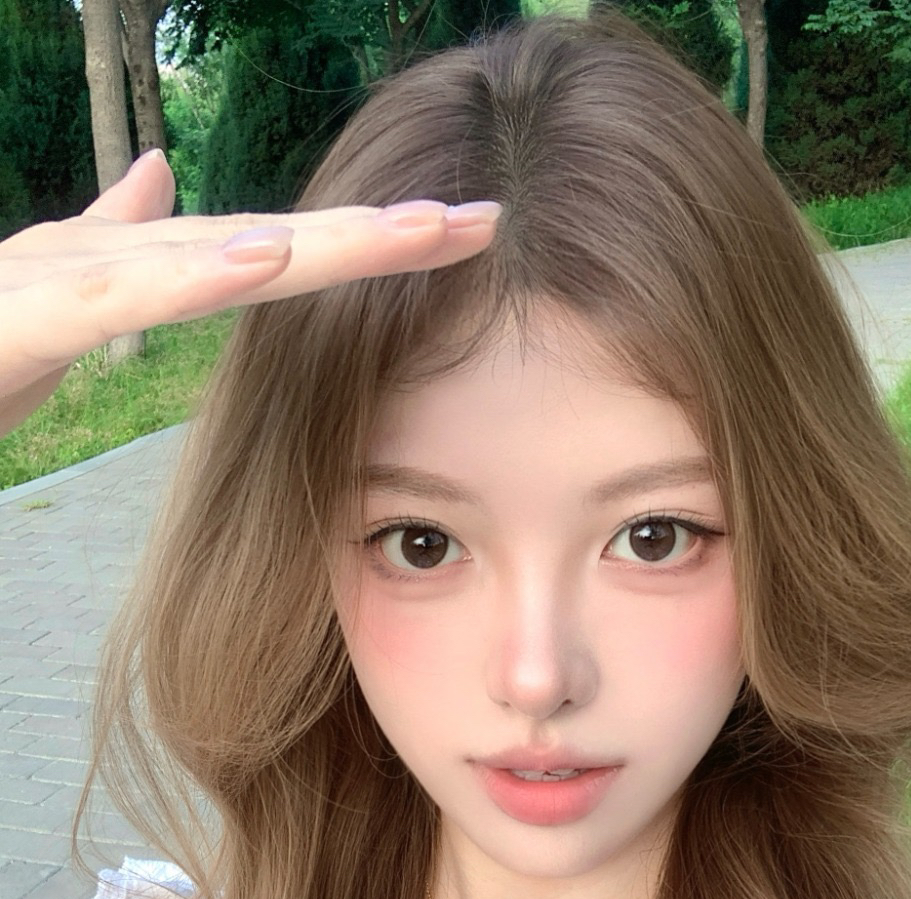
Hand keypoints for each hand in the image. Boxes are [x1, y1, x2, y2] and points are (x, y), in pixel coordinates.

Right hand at [0, 149, 500, 438]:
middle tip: (481, 223)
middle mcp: (120, 261)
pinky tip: (264, 259)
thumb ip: (118, 242)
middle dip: (378, 237)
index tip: (458, 240)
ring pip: (214, 257)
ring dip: (320, 245)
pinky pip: (119, 297)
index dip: (367, 246)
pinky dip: (192, 275)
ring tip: (411, 232)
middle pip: (270, 244)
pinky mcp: (26, 318)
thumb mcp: (62, 289)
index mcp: (141, 269)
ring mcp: (74, 280)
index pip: (275, 255)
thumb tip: (165, 184)